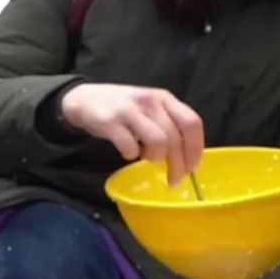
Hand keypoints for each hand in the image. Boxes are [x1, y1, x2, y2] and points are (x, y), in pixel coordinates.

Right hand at [60, 83, 204, 185]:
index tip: (192, 168)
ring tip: (145, 157)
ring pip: (158, 142)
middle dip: (178, 165)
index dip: (195, 149)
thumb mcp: (149, 107)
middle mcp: (149, 101)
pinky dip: (131, 155)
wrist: (84, 98)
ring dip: (155, 158)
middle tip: (174, 180)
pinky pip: (130, 147)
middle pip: (175, 138)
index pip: (191, 123)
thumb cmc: (122, 108)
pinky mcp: (110, 121)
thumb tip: (186, 158)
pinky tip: (127, 151)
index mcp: (164, 98)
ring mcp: (129, 110)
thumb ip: (167, 124)